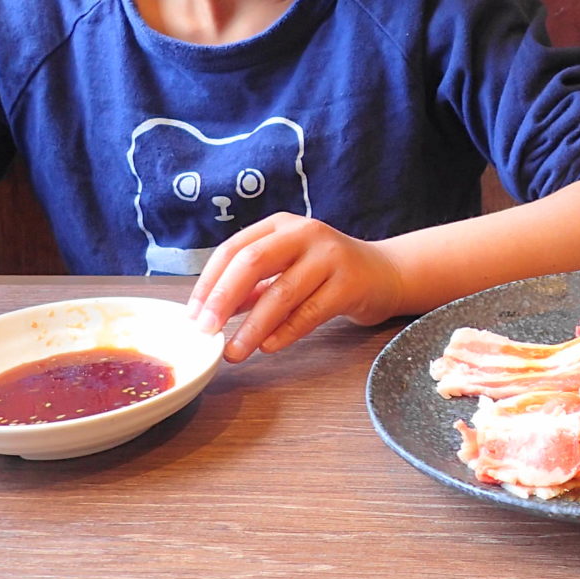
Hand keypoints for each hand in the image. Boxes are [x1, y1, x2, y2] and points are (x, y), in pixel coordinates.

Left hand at [187, 212, 403, 361]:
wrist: (385, 274)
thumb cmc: (327, 273)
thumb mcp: (286, 270)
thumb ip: (252, 287)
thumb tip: (212, 312)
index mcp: (281, 226)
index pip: (234, 249)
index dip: (209, 283)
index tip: (193, 315)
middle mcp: (305, 233)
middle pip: (253, 262)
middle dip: (223, 299)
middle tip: (207, 331)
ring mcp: (330, 257)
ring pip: (281, 293)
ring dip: (253, 327)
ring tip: (235, 352)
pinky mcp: (350, 284)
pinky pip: (310, 313)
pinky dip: (285, 332)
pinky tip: (269, 347)